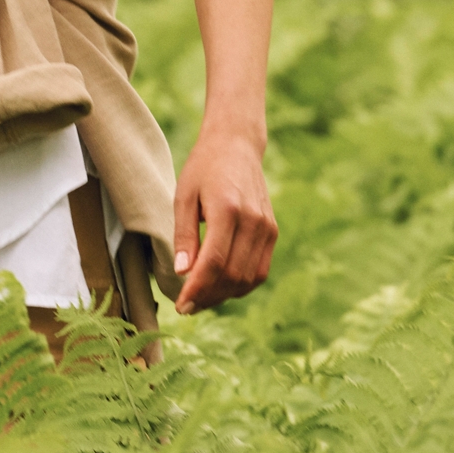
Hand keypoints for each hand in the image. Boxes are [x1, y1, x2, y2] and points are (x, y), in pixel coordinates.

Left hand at [173, 129, 276, 314]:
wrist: (236, 145)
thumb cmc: (203, 168)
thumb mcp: (184, 195)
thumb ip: (184, 235)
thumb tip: (182, 273)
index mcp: (228, 209)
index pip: (214, 262)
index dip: (197, 289)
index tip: (180, 304)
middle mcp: (253, 221)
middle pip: (233, 275)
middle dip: (208, 297)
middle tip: (186, 306)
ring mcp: (267, 228)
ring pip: (249, 278)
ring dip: (224, 295)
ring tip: (200, 299)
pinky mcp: (272, 231)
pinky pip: (260, 269)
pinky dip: (241, 285)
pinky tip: (220, 287)